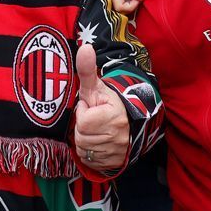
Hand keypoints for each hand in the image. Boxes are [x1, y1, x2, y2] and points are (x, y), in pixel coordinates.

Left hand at [72, 44, 128, 171]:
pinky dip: (89, 153)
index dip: (83, 113)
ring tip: (95, 130)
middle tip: (93, 119)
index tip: (92, 108)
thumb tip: (85, 47)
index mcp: (115, 117)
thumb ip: (87, 70)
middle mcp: (118, 137)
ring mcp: (117, 152)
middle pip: (81, 138)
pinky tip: (97, 142)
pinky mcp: (114, 163)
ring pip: (84, 151)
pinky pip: (90, 161)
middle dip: (83, 127)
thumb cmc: (108, 103)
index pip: (83, 121)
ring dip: (85, 140)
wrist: (129, 120)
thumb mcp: (96, 86)